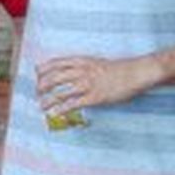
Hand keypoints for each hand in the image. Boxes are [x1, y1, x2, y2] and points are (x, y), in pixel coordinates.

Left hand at [35, 54, 161, 114]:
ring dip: (48, 100)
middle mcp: (82, 72)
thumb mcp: (97, 62)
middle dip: (42, 86)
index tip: (37, 74)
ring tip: (41, 106)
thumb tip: (70, 72)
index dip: (43, 69)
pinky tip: (55, 113)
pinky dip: (62, 109)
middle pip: (54, 78)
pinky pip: (74, 104)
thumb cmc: (118, 68)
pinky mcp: (95, 97)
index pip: (56, 63)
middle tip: (37, 93)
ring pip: (61, 92)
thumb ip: (82, 66)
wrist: (137, 73)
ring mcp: (88, 84)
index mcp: (82, 61)